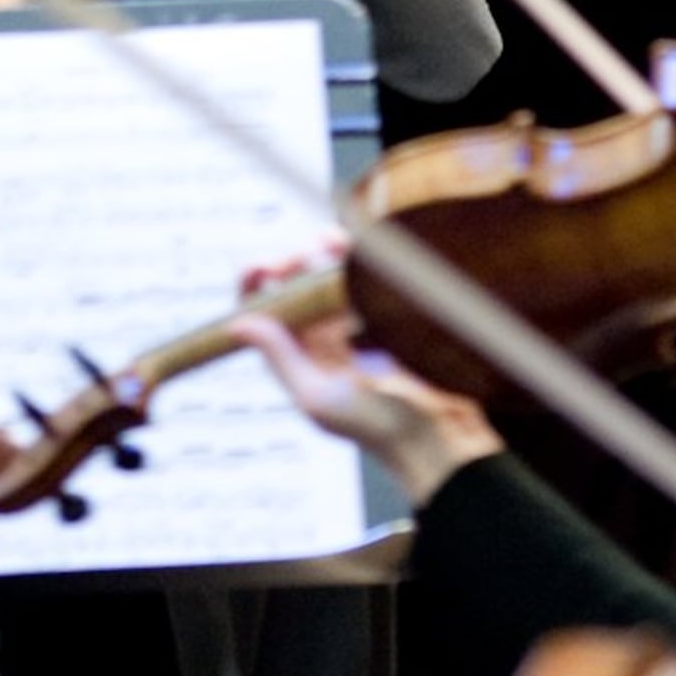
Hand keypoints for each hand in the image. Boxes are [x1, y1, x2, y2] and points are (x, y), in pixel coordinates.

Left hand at [227, 250, 502, 504]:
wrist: (437, 434)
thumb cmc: (377, 426)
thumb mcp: (319, 396)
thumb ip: (281, 356)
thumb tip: (239, 323)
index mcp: (297, 356)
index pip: (262, 310)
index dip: (254, 283)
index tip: (261, 267)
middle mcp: (321, 335)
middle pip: (293, 281)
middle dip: (292, 259)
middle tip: (304, 257)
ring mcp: (355, 320)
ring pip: (328, 269)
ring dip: (323, 247)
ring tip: (331, 241)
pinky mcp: (387, 311)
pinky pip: (366, 272)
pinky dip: (359, 254)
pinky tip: (359, 249)